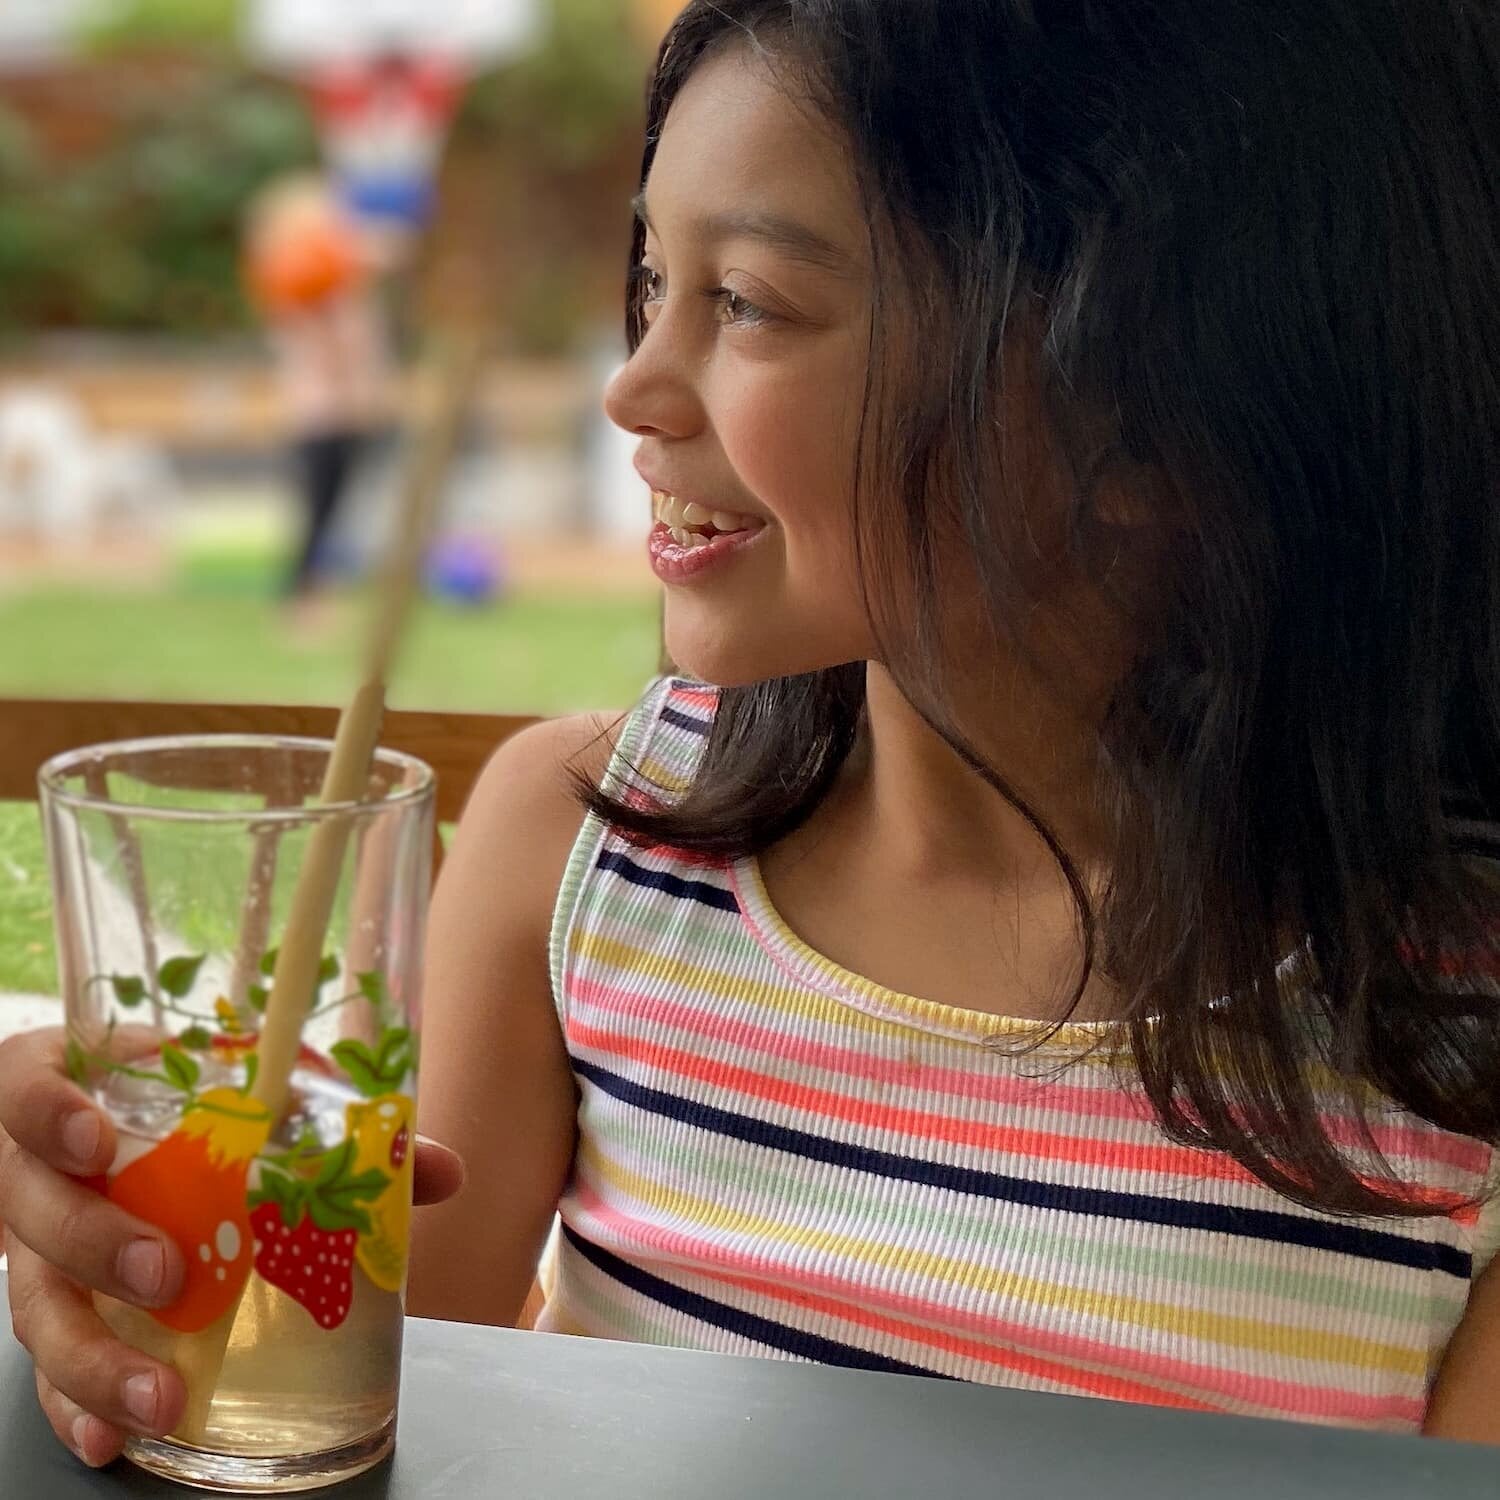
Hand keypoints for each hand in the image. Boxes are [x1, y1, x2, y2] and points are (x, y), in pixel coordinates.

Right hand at [0, 1026, 463, 1466]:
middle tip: (167, 1274)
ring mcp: (30, 1249)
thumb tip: (438, 1170)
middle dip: (96, 1244)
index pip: (28, 1093)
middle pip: (35, 1213)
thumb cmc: (178, 1100)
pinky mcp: (48, 1308)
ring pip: (37, 1306)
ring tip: (159, 1395)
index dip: (51, 1115)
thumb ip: (326, 1115)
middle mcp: (33, 1174)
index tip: (97, 1141)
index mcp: (67, 1091)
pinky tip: (111, 1441)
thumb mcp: (236, 1087)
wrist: (106, 1128)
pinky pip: (45, 1367)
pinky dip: (75, 1406)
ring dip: (94, 1358)